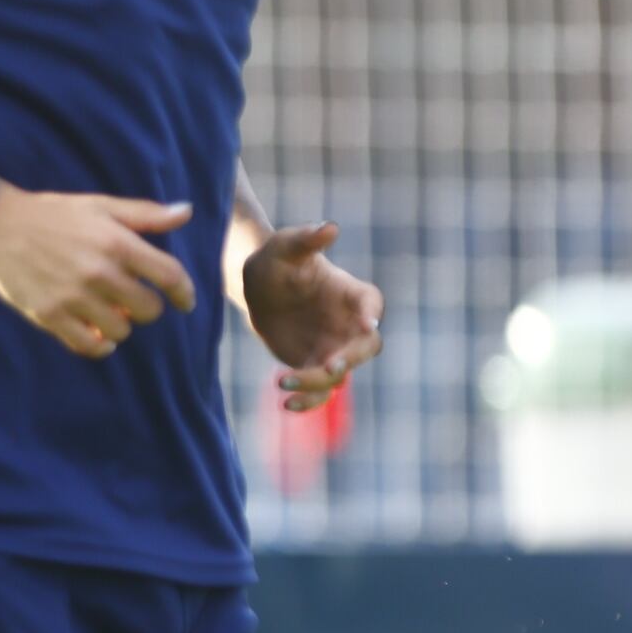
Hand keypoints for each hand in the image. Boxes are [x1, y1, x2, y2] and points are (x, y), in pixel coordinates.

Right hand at [0, 189, 197, 359]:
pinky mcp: (49, 315)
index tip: (185, 302)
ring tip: (108, 313)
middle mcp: (99, 272)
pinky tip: (97, 335)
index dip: (184, 293)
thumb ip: (145, 214)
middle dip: (147, 308)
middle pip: (148, 310)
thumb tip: (186, 212)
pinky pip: (87, 346)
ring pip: (120, 330)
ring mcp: (73, 297)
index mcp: (116, 243)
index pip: (169, 276)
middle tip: (133, 302)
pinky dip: (99, 346)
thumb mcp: (100, 206)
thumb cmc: (51, 214)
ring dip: (121, 326)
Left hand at [240, 219, 384, 412]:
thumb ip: (307, 238)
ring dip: (318, 383)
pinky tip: (286, 405)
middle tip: (329, 365)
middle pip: (365, 347)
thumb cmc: (278, 260)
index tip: (367, 324)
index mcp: (352, 293)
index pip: (371, 305)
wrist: (259, 287)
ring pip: (339, 374)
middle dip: (351, 357)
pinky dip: (308, 401)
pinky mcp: (313, 365)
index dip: (371, 314)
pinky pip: (319, 390)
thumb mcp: (286, 246)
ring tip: (284, 383)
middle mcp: (350, 324)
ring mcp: (334, 347)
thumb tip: (329, 227)